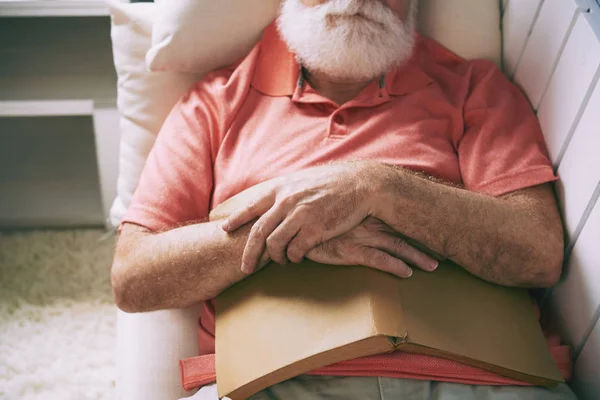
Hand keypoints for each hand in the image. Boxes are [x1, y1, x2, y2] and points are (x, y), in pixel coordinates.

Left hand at [221, 163, 375, 273]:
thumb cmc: (333, 183)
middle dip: (249, 253)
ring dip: (276, 258)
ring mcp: (300, 215)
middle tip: (245, 268)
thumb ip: (286, 191)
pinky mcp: (315, 229)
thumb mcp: (302, 180)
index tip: (224, 229)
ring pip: (276, 245)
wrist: (360, 185)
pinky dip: (294, 257)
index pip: (252, 207)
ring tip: (281, 261)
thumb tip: (271, 200)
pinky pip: (296, 251)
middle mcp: (287, 201)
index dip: (237, 219)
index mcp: (281, 189)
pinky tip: (298, 258)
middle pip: (259, 233)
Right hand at [306, 217, 437, 276]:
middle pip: (403, 232)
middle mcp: (367, 223)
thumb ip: (349, 212)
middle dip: (425, 241)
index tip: (435, 230)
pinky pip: (377, 259)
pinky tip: (407, 273)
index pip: (398, 218)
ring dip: (416, 256)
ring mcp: (359, 236)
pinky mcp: (349, 251)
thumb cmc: (313, 217)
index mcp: (365, 212)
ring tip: (434, 266)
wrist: (291, 222)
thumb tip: (360, 215)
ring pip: (396, 246)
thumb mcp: (335, 211)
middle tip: (445, 249)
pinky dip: (394, 266)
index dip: (418, 225)